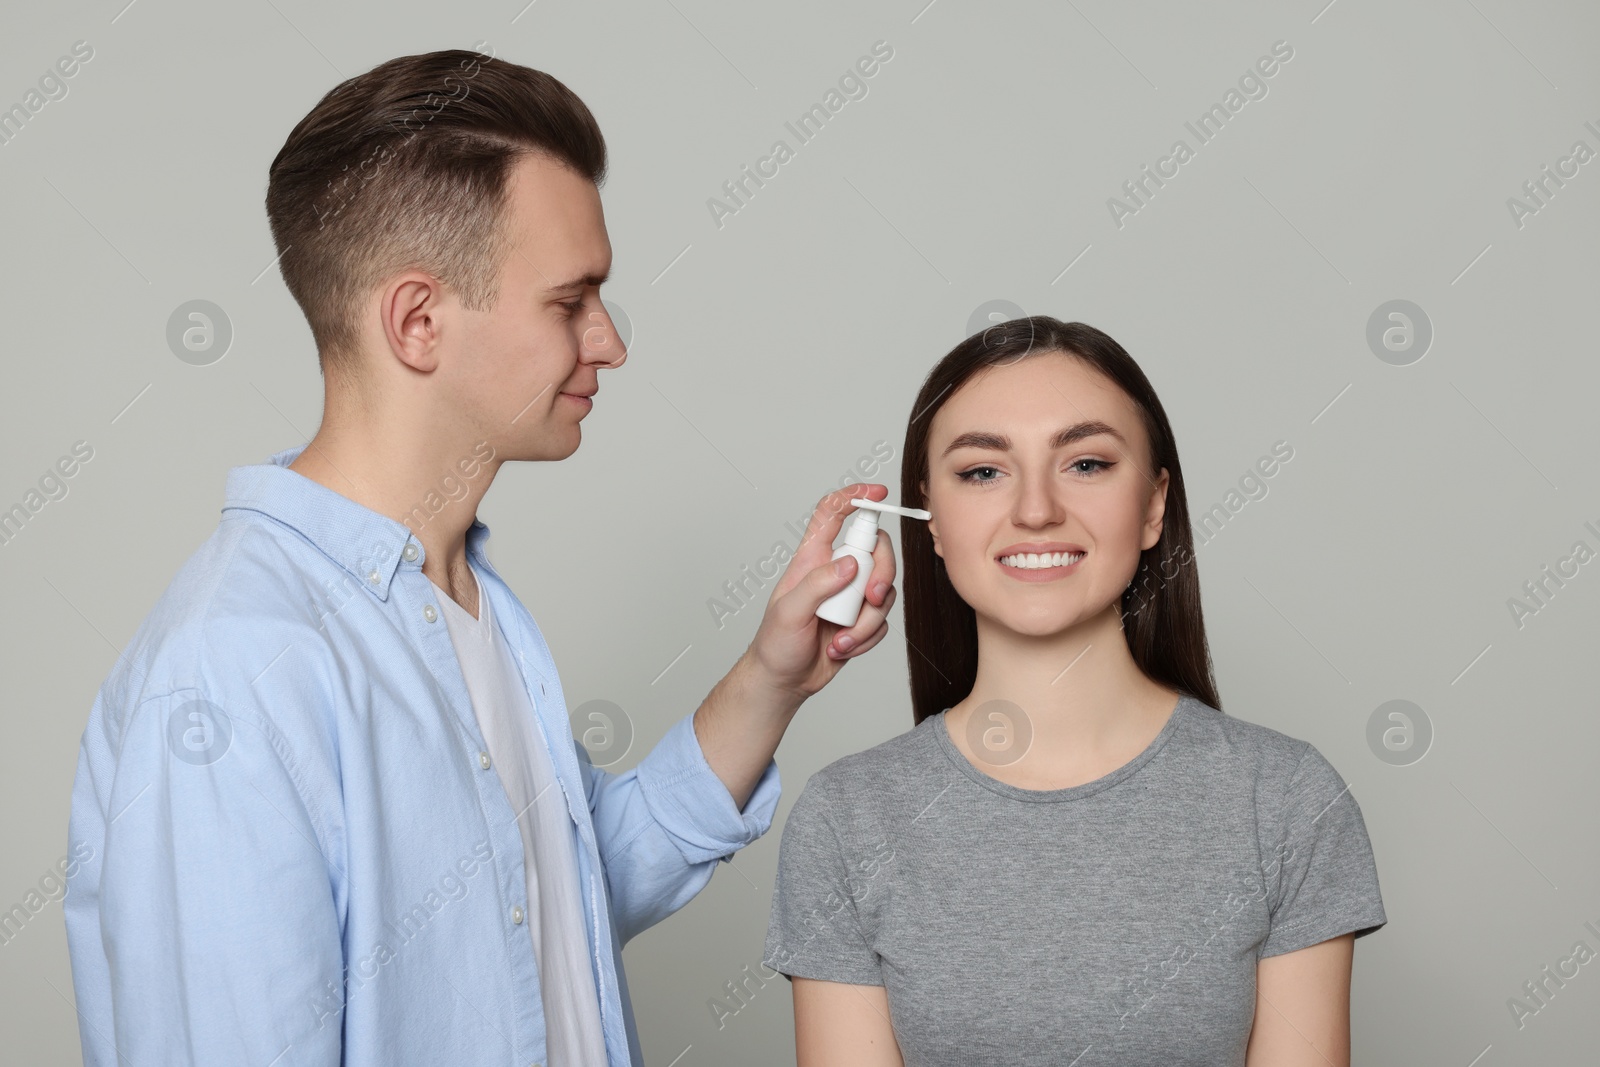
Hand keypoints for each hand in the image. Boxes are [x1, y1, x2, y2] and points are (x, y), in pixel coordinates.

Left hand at [743, 483, 899, 700]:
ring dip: (867, 621)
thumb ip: (819, 584)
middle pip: (875, 550)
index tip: (878, 494)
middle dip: (882, 574)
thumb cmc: (776, 644)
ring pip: (884, 590)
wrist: (785, 681)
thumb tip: (851, 563)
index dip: (854, 497)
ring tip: (841, 640)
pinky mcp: (862, 619)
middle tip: (870, 598)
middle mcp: (835, 571)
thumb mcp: (789, 612)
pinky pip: (883, 620)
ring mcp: (850, 595)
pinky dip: (867, 638)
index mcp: (812, 558)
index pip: (833, 514)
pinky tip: (842, 648)